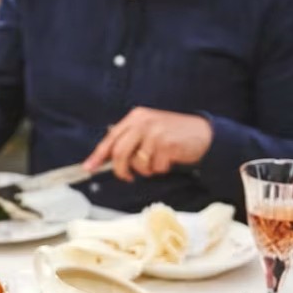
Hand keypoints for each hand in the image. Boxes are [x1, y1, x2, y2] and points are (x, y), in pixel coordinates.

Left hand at [83, 107, 212, 181]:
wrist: (203, 134)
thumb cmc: (172, 134)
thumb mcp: (148, 129)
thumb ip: (129, 139)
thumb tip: (106, 158)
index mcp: (136, 117)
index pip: (111, 138)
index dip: (98, 155)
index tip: (89, 167)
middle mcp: (143, 122)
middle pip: (119, 153)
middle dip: (121, 170)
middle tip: (127, 176)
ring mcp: (155, 133)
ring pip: (137, 163)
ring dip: (146, 170)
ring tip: (156, 162)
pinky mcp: (167, 145)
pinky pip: (155, 167)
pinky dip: (160, 169)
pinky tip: (168, 159)